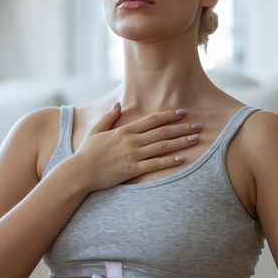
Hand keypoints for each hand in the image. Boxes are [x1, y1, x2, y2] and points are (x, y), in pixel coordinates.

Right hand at [69, 103, 204, 191]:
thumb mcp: (96, 131)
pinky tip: (182, 159)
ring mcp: (132, 155)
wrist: (79, 172)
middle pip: (162, 132)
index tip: (182, 113)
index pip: (151, 120)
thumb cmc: (86, 153)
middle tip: (199, 125)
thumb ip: (108, 117)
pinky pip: (154, 165)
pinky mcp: (131, 170)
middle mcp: (131, 141)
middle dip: (182, 128)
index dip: (169, 116)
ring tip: (196, 139)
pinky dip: (169, 161)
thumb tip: (118, 104)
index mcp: (124, 131)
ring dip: (180, 142)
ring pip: (161, 147)